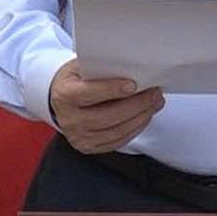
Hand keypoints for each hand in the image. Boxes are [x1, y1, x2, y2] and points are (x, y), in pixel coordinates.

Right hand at [48, 58, 164, 153]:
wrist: (61, 99)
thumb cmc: (76, 79)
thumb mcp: (81, 67)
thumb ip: (102, 68)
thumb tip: (133, 70)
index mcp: (65, 95)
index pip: (90, 93)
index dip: (112, 89)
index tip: (134, 85)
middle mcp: (70, 119)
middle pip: (108, 116)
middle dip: (137, 105)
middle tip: (155, 93)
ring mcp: (79, 137)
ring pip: (117, 131)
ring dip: (141, 117)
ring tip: (155, 103)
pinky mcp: (90, 147)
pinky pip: (118, 141)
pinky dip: (135, 128)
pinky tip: (145, 116)